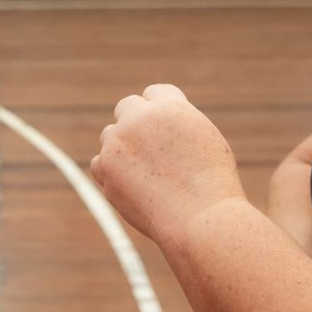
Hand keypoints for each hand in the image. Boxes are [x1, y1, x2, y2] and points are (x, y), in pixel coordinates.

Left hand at [90, 84, 246, 245]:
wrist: (201, 219)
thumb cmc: (212, 185)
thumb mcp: (205, 139)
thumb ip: (178, 123)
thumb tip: (159, 122)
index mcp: (170, 106)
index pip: (154, 92)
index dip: (158, 110)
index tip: (161, 127)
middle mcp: (140, 118)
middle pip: (126, 107)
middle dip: (134, 123)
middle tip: (146, 148)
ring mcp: (119, 141)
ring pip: (109, 136)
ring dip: (121, 150)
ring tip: (147, 176)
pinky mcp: (105, 167)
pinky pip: (99, 164)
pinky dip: (111, 174)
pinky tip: (134, 189)